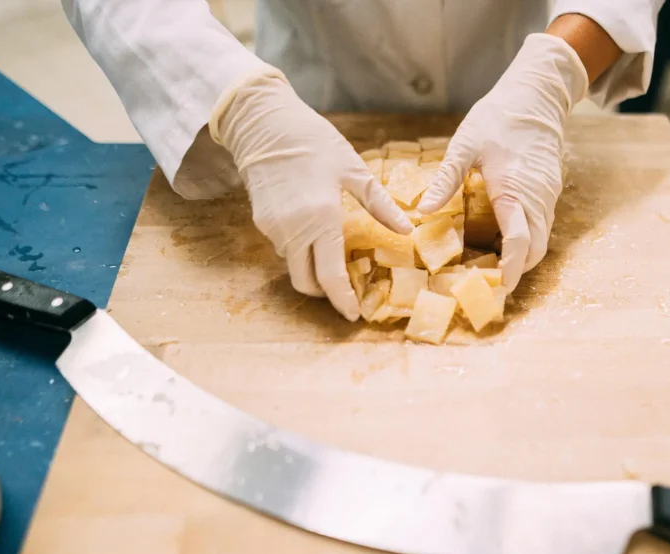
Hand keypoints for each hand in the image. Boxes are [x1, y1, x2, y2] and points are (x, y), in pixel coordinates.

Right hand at [212, 70, 412, 320]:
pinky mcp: (261, 222)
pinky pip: (284, 247)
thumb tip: (407, 229)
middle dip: (326, 292)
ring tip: (334, 258)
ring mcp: (273, 228)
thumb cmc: (312, 140)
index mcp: (320, 218)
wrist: (262, 123)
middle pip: (307, 282)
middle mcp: (293, 230)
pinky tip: (315, 233)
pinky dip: (301, 249)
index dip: (342, 300)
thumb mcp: (353, 169)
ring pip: (294, 265)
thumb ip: (379, 204)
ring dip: (313, 269)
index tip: (353, 314)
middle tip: (346, 290)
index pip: (329, 276)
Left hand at [417, 34, 587, 290]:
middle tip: (490, 286)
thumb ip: (445, 179)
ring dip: (522, 258)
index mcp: (514, 190)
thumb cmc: (499, 117)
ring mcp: (547, 197)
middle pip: (536, 250)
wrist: (536, 96)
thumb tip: (420, 212)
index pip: (519, 241)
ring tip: (493, 270)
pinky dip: (526, 241)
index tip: (497, 286)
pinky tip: (502, 242)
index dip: (509, 268)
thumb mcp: (465, 144)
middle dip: (516, 272)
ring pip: (541, 241)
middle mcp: (536, 199)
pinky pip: (541, 226)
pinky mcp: (549, 192)